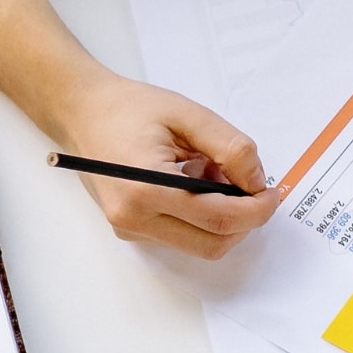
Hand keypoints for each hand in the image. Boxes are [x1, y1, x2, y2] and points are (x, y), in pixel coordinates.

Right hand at [45, 67, 283, 258]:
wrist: (81, 112)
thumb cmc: (129, 108)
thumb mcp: (189, 115)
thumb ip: (231, 148)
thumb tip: (257, 182)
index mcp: (146, 188)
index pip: (219, 219)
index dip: (257, 210)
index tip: (272, 192)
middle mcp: (134, 218)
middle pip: (213, 243)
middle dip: (244, 220)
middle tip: (249, 184)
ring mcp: (129, 228)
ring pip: (199, 244)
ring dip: (221, 217)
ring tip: (209, 171)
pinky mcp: (130, 230)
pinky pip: (181, 235)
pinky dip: (200, 216)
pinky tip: (191, 180)